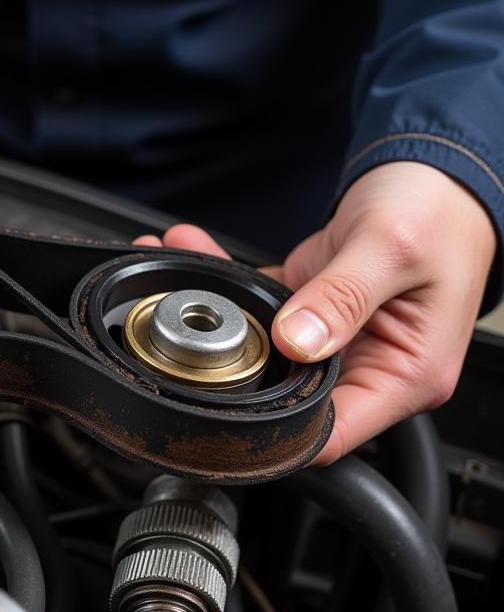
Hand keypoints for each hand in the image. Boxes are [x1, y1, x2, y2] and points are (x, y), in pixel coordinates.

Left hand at [136, 162, 495, 462]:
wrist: (438, 176)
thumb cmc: (439, 213)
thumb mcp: (392, 249)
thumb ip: (342, 297)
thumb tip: (296, 342)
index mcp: (405, 376)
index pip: (332, 433)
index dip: (277, 435)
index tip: (224, 410)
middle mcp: (368, 367)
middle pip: (286, 397)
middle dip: (224, 368)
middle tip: (173, 333)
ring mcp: (336, 341)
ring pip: (262, 350)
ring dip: (214, 317)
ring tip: (174, 278)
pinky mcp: (310, 312)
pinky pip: (260, 308)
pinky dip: (226, 283)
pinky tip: (194, 251)